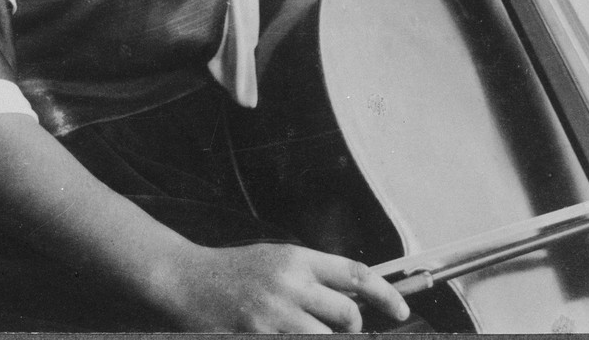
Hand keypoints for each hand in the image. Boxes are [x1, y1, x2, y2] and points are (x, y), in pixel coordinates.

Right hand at [163, 242, 408, 333]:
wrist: (186, 281)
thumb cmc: (233, 272)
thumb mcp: (275, 260)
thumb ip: (311, 275)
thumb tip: (353, 294)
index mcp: (296, 257)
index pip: (354, 273)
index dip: (385, 295)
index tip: (402, 311)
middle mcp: (289, 282)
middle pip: (347, 314)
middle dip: (351, 328)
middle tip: (335, 329)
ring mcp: (274, 313)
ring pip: (325, 338)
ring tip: (303, 331)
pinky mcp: (259, 337)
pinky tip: (284, 335)